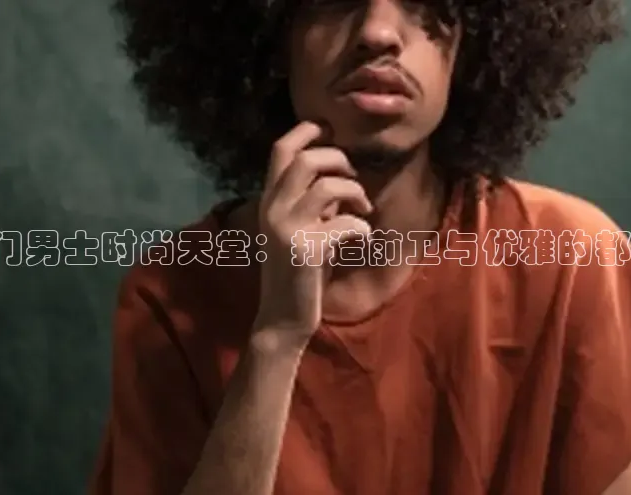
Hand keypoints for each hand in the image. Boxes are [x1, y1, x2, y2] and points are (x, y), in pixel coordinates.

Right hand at [252, 121, 371, 345]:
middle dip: (339, 159)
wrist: (282, 317)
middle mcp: (272, 209)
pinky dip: (362, 227)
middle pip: (306, 159)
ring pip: (328, 186)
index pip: (280, 149)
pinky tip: (362, 238)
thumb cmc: (298, 271)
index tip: (330, 131)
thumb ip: (313, 202)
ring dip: (355, 192)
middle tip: (353, 177)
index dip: (307, 131)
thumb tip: (340, 177)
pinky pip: (347, 223)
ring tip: (361, 207)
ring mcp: (288, 229)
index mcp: (269, 200)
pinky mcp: (307, 250)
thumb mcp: (302, 228)